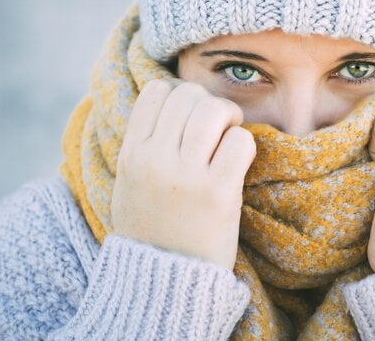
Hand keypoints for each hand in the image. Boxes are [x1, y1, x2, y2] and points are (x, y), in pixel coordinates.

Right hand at [111, 79, 255, 269]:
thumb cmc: (151, 230)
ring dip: (229, 118)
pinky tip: (238, 162)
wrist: (162, 283)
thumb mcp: (130, 184)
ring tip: (229, 137)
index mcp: (131, 154)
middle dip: (209, 103)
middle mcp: (155, 159)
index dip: (180, 93)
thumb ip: (143, 145)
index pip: (157, 91)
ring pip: (214, 110)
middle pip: (189, 95)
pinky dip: (244, 144)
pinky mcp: (217, 193)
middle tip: (218, 125)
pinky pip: (240, 141)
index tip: (191, 113)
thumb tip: (169, 100)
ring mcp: (186, 176)